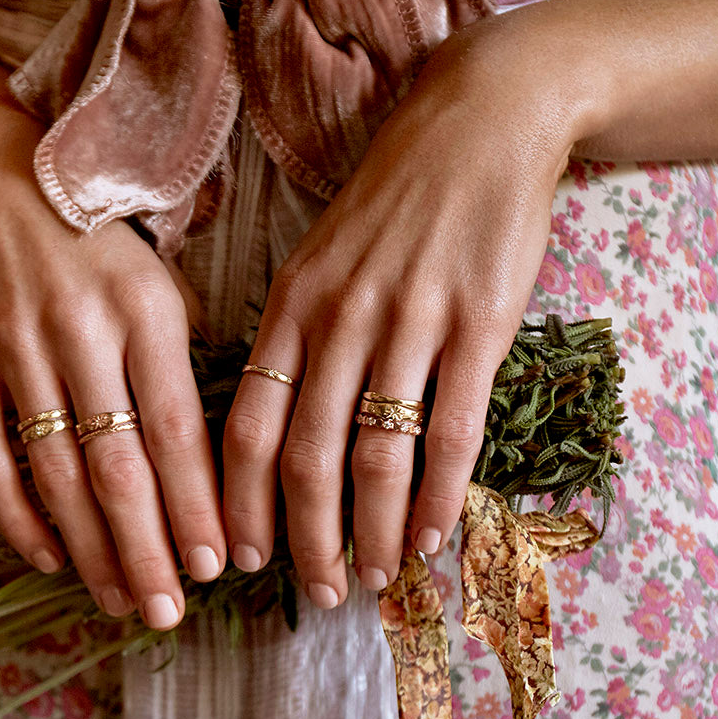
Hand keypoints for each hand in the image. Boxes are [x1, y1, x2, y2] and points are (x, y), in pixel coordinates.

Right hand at [0, 156, 225, 629]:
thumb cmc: (99, 247)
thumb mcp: (159, 287)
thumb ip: (180, 370)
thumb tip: (209, 482)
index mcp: (144, 309)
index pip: (177, 430)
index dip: (195, 507)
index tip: (215, 568)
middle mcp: (79, 329)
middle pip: (118, 466)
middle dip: (147, 551)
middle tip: (167, 613)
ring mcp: (12, 346)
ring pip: (55, 473)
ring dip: (90, 549)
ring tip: (119, 601)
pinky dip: (16, 516)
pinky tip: (48, 559)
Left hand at [222, 28, 577, 604]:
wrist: (478, 125)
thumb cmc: (392, 204)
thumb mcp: (318, 261)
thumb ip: (295, 341)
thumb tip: (276, 434)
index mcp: (289, 308)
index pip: (245, 426)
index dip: (239, 504)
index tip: (242, 560)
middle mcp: (338, 321)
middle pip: (305, 457)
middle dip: (306, 541)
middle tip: (318, 593)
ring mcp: (409, 323)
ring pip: (377, 456)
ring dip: (374, 531)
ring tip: (376, 577)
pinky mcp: (478, 326)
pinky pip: (450, 432)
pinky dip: (439, 497)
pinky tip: (434, 537)